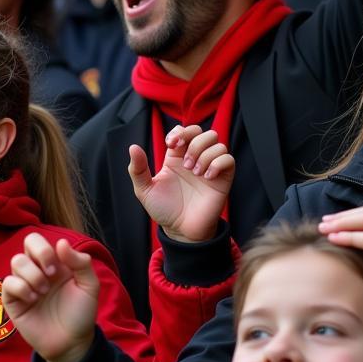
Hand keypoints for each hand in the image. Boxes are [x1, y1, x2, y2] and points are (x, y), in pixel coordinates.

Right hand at [2, 233, 98, 361]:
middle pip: (27, 241)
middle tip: (51, 274)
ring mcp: (24, 284)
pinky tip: (33, 300)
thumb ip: (81, 262)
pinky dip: (21, 288)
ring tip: (43, 292)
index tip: (58, 268)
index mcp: (54, 262)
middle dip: (40, 254)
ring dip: (32, 275)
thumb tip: (61, 243)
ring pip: (16, 261)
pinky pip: (7, 283)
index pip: (40, 239)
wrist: (72, 343)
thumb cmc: (80, 313)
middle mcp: (37, 269)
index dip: (46, 248)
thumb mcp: (89, 286)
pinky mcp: (13, 301)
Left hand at [128, 126, 233, 242]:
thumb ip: (137, 169)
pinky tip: (207, 177)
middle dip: (193, 141)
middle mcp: (194, 159)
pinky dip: (218, 164)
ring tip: (194, 172)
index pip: (184, 130)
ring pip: (217, 142)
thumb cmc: (164, 210)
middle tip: (184, 163)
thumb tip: (133, 147)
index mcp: (176, 157)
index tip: (171, 145)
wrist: (180, 231)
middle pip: (203, 132)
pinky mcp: (222, 180)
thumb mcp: (144, 190)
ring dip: (204, 154)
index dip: (179, 132)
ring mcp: (210, 168)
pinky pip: (229, 160)